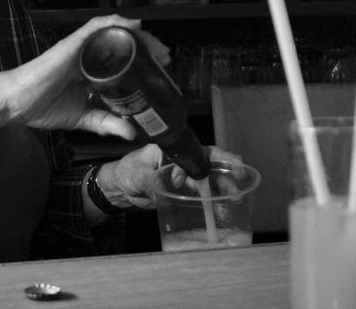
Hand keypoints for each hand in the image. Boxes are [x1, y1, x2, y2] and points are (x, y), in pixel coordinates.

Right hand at [0, 15, 171, 138]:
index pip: (123, 59)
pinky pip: (95, 27)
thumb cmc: (43, 107)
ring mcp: (80, 48)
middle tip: (166, 59)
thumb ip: (106, 123)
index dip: (145, 62)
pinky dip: (115, 24)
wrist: (16, 104)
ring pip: (114, 33)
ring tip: (156, 47)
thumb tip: (132, 133)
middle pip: (123, 44)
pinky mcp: (71, 44)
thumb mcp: (84, 118)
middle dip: (148, 48)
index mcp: (91, 70)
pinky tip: (133, 26)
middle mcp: (88, 55)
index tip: (162, 70)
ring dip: (138, 36)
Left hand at [97, 145, 242, 210]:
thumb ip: (154, 178)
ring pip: (208, 180)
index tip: (235, 164)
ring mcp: (183, 177)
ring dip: (222, 188)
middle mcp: (182, 161)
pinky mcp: (181, 192)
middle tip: (238, 186)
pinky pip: (200, 194)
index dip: (220, 157)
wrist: (117, 190)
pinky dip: (211, 199)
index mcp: (173, 150)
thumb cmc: (125, 173)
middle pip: (209, 165)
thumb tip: (173, 183)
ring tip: (234, 198)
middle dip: (226, 174)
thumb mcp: (138, 173)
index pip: (200, 151)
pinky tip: (221, 205)